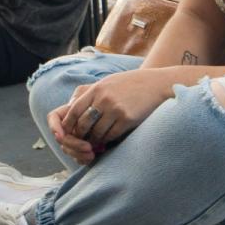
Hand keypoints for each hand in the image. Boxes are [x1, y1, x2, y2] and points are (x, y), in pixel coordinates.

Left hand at [46, 70, 174, 163]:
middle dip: (81, 135)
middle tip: (81, 141)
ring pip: (97, 133)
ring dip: (94, 141)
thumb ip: (91, 92)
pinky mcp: (127, 119)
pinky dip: (107, 140)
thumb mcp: (109, 82)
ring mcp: (116, 110)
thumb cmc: (131, 84)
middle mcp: (104, 99)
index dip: (69, 124)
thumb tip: (70, 107)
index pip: (74, 110)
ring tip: (94, 143)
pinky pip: (111, 135)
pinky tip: (107, 140)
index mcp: (97, 89)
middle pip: (84, 124)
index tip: (68, 131)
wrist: (156, 84)